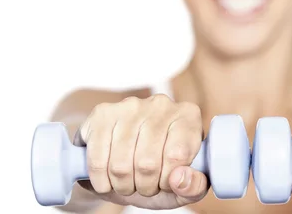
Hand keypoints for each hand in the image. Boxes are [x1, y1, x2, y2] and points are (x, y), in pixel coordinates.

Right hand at [75, 94, 207, 208]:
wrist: (124, 163)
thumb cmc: (160, 173)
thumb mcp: (183, 187)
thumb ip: (193, 187)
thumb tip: (179, 178)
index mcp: (188, 116)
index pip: (179, 155)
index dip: (168, 180)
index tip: (165, 183)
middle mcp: (161, 104)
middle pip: (148, 162)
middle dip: (144, 186)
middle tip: (144, 186)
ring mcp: (130, 106)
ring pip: (121, 164)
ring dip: (122, 184)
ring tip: (128, 182)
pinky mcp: (103, 113)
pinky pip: (97, 158)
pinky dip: (100, 180)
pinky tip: (106, 180)